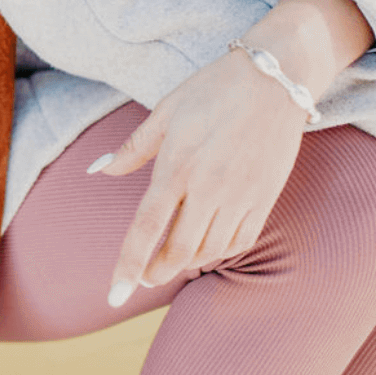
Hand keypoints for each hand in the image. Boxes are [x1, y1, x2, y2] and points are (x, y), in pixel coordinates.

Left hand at [93, 48, 306, 304]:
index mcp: (177, 166)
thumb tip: (99, 170)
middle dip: (157, 272)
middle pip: (179, 251)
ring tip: (173, 259)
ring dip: (188, 262)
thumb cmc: (213, 89)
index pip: (146, 228)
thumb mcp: (165, 112)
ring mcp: (242, 195)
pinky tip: (207, 247)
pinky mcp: (266, 196)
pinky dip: (220, 251)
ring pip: (210, 251)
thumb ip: (132, 148)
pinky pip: (241, 240)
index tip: (114, 296)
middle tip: (145, 278)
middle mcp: (210, 187)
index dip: (128, 265)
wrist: (276, 78)